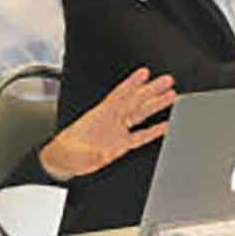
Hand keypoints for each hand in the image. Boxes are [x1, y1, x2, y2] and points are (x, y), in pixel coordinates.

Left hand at [39, 68, 176, 179]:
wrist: (63, 162)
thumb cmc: (64, 151)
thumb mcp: (72, 152)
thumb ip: (89, 153)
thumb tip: (102, 153)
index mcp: (99, 116)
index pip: (118, 96)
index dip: (131, 84)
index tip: (144, 73)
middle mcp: (110, 120)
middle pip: (134, 101)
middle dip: (151, 90)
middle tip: (167, 80)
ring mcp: (117, 131)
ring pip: (140, 114)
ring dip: (155, 104)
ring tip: (171, 95)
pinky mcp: (120, 145)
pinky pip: (140, 136)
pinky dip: (154, 131)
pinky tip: (165, 125)